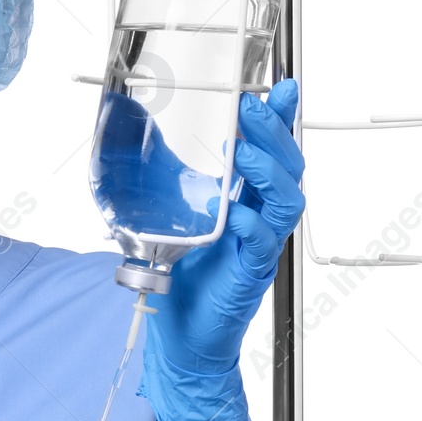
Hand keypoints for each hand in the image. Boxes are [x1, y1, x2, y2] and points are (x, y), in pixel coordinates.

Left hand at [140, 79, 305, 420]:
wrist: (180, 335)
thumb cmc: (180, 275)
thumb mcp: (167, 210)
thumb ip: (163, 172)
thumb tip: (135, 124)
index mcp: (244, 201)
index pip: (270, 152)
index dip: (280, 119)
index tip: (283, 86)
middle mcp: (259, 219)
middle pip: (286, 168)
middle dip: (274, 134)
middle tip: (255, 107)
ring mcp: (259, 246)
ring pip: (285, 202)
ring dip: (268, 173)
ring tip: (244, 153)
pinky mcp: (251, 275)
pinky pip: (264, 245)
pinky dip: (252, 226)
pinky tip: (237, 213)